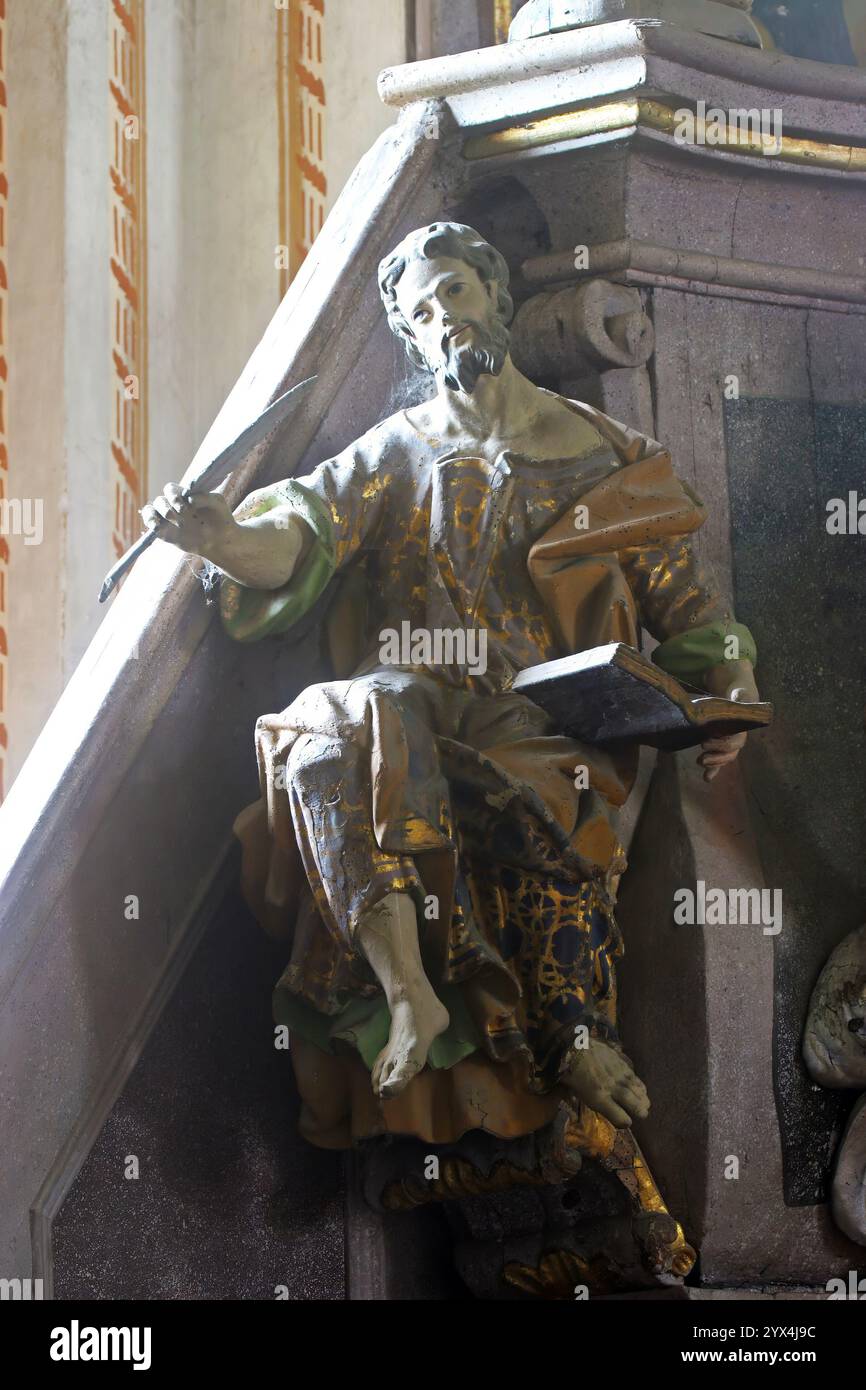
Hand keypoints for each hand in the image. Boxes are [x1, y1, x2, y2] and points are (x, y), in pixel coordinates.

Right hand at [140, 484, 235, 560]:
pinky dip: (150, 523)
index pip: (170, 489)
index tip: (184, 507)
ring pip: (151, 511)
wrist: (221, 540)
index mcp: (184, 495)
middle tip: (176, 516)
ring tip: (161, 523)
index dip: (173, 496)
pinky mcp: (165, 532)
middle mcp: (173, 505)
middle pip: (160, 501)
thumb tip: (189, 499)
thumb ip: (205, 497)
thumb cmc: (220, 518)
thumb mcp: (218, 504)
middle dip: (165, 507)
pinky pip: (152, 525)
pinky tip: (156, 528)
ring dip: (153, 515)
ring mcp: (168, 519)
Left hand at [698, 658, 758, 782]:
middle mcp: (737, 738)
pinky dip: (714, 771)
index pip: (736, 741)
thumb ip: (740, 697)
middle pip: (730, 753)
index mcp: (742, 728)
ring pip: (725, 758)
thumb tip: (738, 698)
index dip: (722, 745)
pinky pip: (719, 760)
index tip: (706, 742)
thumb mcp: (740, 692)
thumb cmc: (738, 692)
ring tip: (700, 763)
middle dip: (716, 757)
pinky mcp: (721, 744)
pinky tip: (707, 778)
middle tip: (701, 758)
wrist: (737, 693)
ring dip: (714, 764)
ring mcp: (729, 742)